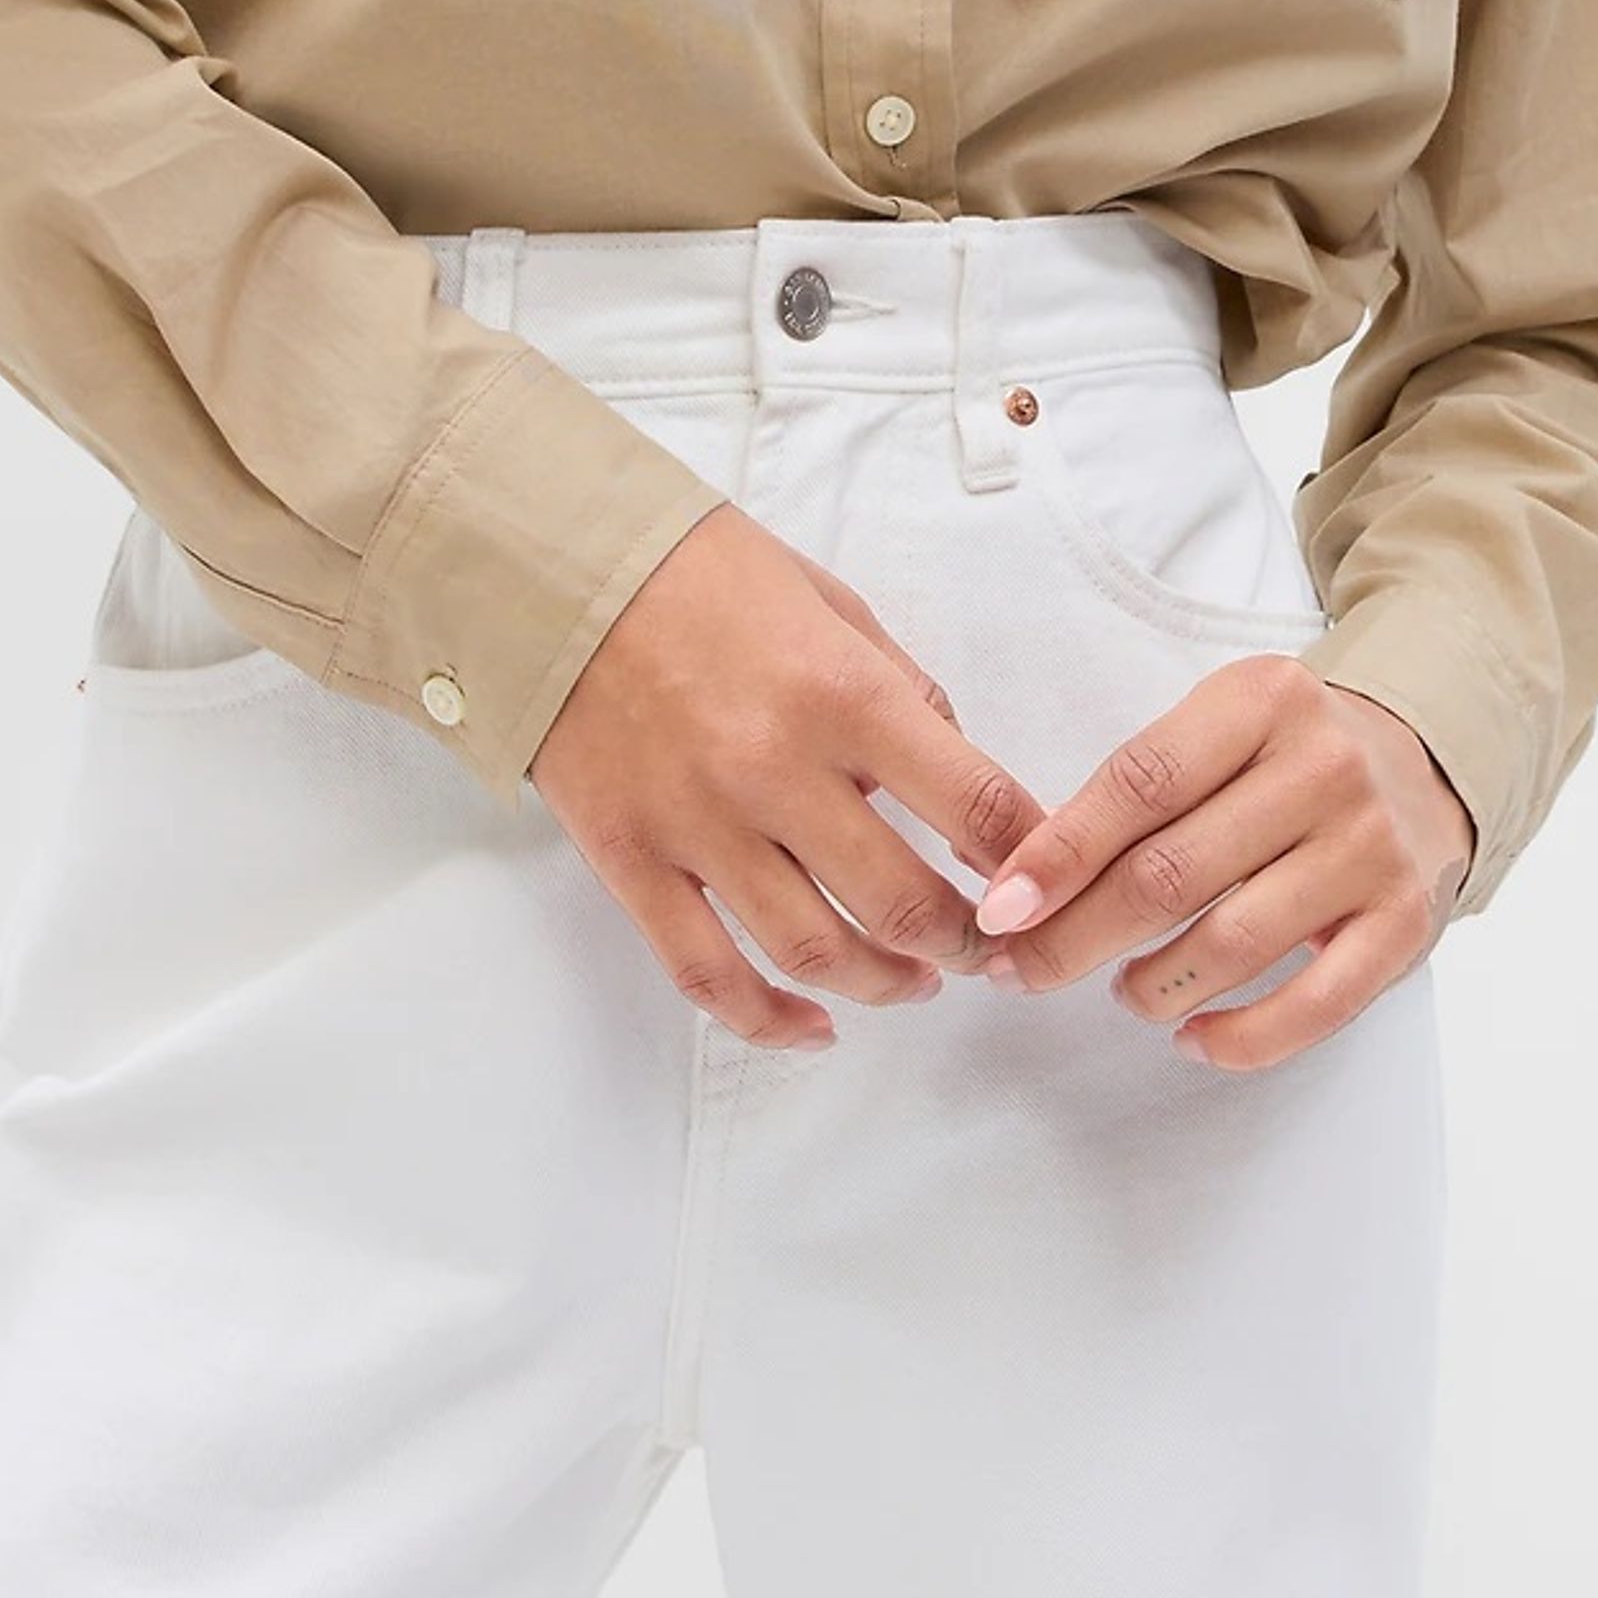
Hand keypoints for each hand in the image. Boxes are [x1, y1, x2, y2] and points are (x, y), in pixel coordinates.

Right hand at [527, 504, 1042, 1046]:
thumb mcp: (828, 601)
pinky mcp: (632, 862)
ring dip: (885, 984)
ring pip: (815, 953)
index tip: (1043, 883)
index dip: (1028, 860)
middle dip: (965, 941)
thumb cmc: (698, 574)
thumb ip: (900, 688)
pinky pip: (707, 974)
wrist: (555, 570)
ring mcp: (699, 825)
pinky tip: (812, 1027)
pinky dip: (768, 1020)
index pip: (974, 804)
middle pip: (903, 903)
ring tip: (914, 981)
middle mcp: (775, 769)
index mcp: (841, 693)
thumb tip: (955, 764)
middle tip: (984, 945)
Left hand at [967, 658, 1475, 1069]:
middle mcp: (1325, 766)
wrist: (1424, 763)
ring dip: (1152, 987)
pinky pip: (1316, 1006)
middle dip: (1077, 935)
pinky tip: (1193, 1037)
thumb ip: (1131, 793)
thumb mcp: (1217, 731)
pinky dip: (1241, 1038)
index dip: (1059, 855)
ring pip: (1233, 942)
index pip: (1140, 782)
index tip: (1001, 910)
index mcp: (1263, 699)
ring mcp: (1371, 846)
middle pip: (1172, 873)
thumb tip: (1017, 884)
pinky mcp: (1405, 921)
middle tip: (1024, 971)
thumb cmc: (1283, 758)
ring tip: (1123, 993)